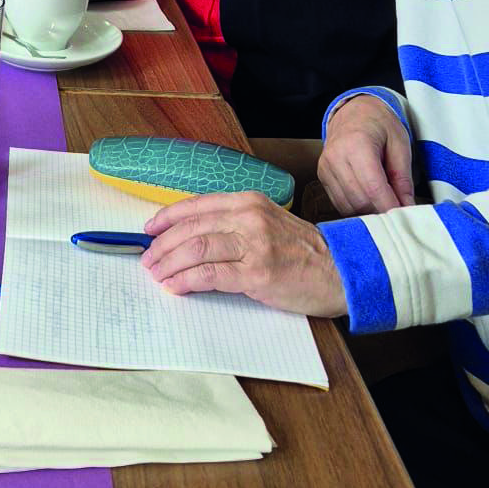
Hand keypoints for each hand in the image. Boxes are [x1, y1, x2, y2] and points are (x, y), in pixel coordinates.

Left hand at [140, 193, 347, 317]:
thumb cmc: (303, 252)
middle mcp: (249, 217)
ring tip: (156, 274)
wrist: (341, 271)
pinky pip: (209, 275)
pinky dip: (186, 280)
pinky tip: (175, 286)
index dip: (167, 217)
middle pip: (191, 227)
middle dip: (162, 245)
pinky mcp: (257, 274)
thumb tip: (192, 236)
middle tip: (148, 259)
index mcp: (249, 201)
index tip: (149, 229)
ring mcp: (254, 245)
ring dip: (169, 263)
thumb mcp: (269, 222)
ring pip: (196, 248)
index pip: (197, 205)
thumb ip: (236, 223)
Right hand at [318, 95, 414, 215]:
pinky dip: (356, 208)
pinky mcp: (322, 176)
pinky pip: (339, 203)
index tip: (405, 218)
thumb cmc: (379, 124)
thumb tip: (408, 207)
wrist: (354, 112)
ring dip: (369, 213)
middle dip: (381, 212)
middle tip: (399, 213)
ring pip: (348, 206)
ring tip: (385, 205)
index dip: (390, 207)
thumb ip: (403, 178)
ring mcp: (326, 167)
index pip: (374, 187)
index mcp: (357, 144)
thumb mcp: (400, 144)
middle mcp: (336, 157)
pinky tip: (370, 202)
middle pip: (360, 200)